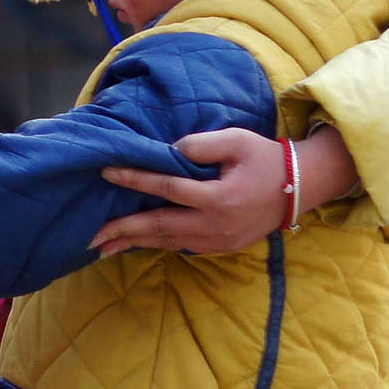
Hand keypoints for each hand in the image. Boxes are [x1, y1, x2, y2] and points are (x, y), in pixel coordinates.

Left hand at [88, 126, 359, 256]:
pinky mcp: (220, 247)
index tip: (106, 172)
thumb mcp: (237, 140)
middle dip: (123, 230)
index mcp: (218, 198)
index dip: (135, 179)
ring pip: (168, 242)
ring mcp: (218, 241)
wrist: (298, 189)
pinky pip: (181, 246)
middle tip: (90, 235)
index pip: (167, 189)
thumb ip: (201, 145)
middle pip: (160, 227)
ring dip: (134, 243)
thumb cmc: (264, 159)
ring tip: (101, 246)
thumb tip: (169, 152)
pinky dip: (155, 245)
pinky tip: (135, 243)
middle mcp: (215, 225)